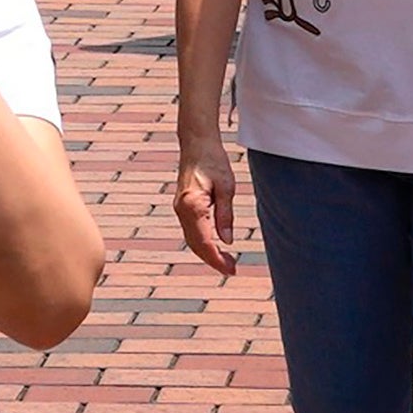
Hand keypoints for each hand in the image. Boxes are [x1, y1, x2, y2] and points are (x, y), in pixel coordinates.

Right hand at [174, 129, 246, 275]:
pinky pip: (191, 231)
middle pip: (196, 245)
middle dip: (213, 260)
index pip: (204, 242)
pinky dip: (203, 243)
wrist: (196, 142)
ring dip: (208, 253)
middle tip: (232, 270)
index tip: (231, 270)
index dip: (217, 259)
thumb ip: (225, 215)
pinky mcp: (183, 207)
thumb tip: (227, 240)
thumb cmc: (213, 160)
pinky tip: (216, 246)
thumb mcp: (226, 186)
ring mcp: (180, 209)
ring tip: (227, 261)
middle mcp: (182, 210)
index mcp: (192, 206)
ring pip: (192, 240)